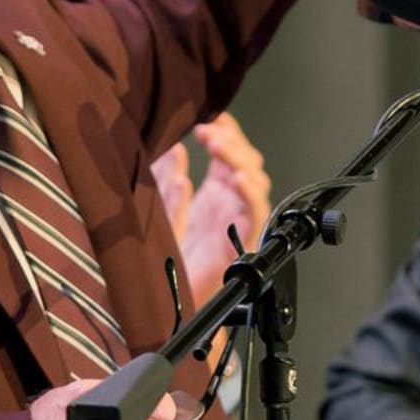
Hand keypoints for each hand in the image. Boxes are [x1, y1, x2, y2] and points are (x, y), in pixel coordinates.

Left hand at [150, 113, 270, 309]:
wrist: (177, 304)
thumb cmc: (173, 261)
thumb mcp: (164, 210)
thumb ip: (168, 180)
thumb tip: (173, 149)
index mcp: (216, 192)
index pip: (229, 151)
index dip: (224, 130)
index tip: (208, 115)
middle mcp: (231, 202)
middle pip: (245, 159)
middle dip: (230, 140)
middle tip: (207, 129)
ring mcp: (239, 219)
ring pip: (254, 179)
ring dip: (238, 158)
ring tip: (216, 145)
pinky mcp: (244, 239)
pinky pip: (255, 212)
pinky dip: (249, 193)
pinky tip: (235, 178)